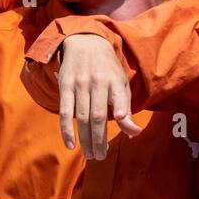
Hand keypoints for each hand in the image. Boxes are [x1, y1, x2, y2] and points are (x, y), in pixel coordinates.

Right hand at [55, 33, 139, 159]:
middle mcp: (97, 82)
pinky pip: (65, 111)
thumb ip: (126, 107)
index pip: (119, 97)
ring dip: (85, 139)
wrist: (86, 42)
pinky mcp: (65, 86)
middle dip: (99, 139)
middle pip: (98, 115)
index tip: (125, 125)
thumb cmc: (107, 69)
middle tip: (101, 156)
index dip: (122, 110)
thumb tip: (134, 133)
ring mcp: (80, 84)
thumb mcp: (121, 82)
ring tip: (90, 155)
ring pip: (82, 117)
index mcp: (114, 79)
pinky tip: (71, 144)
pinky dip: (66, 129)